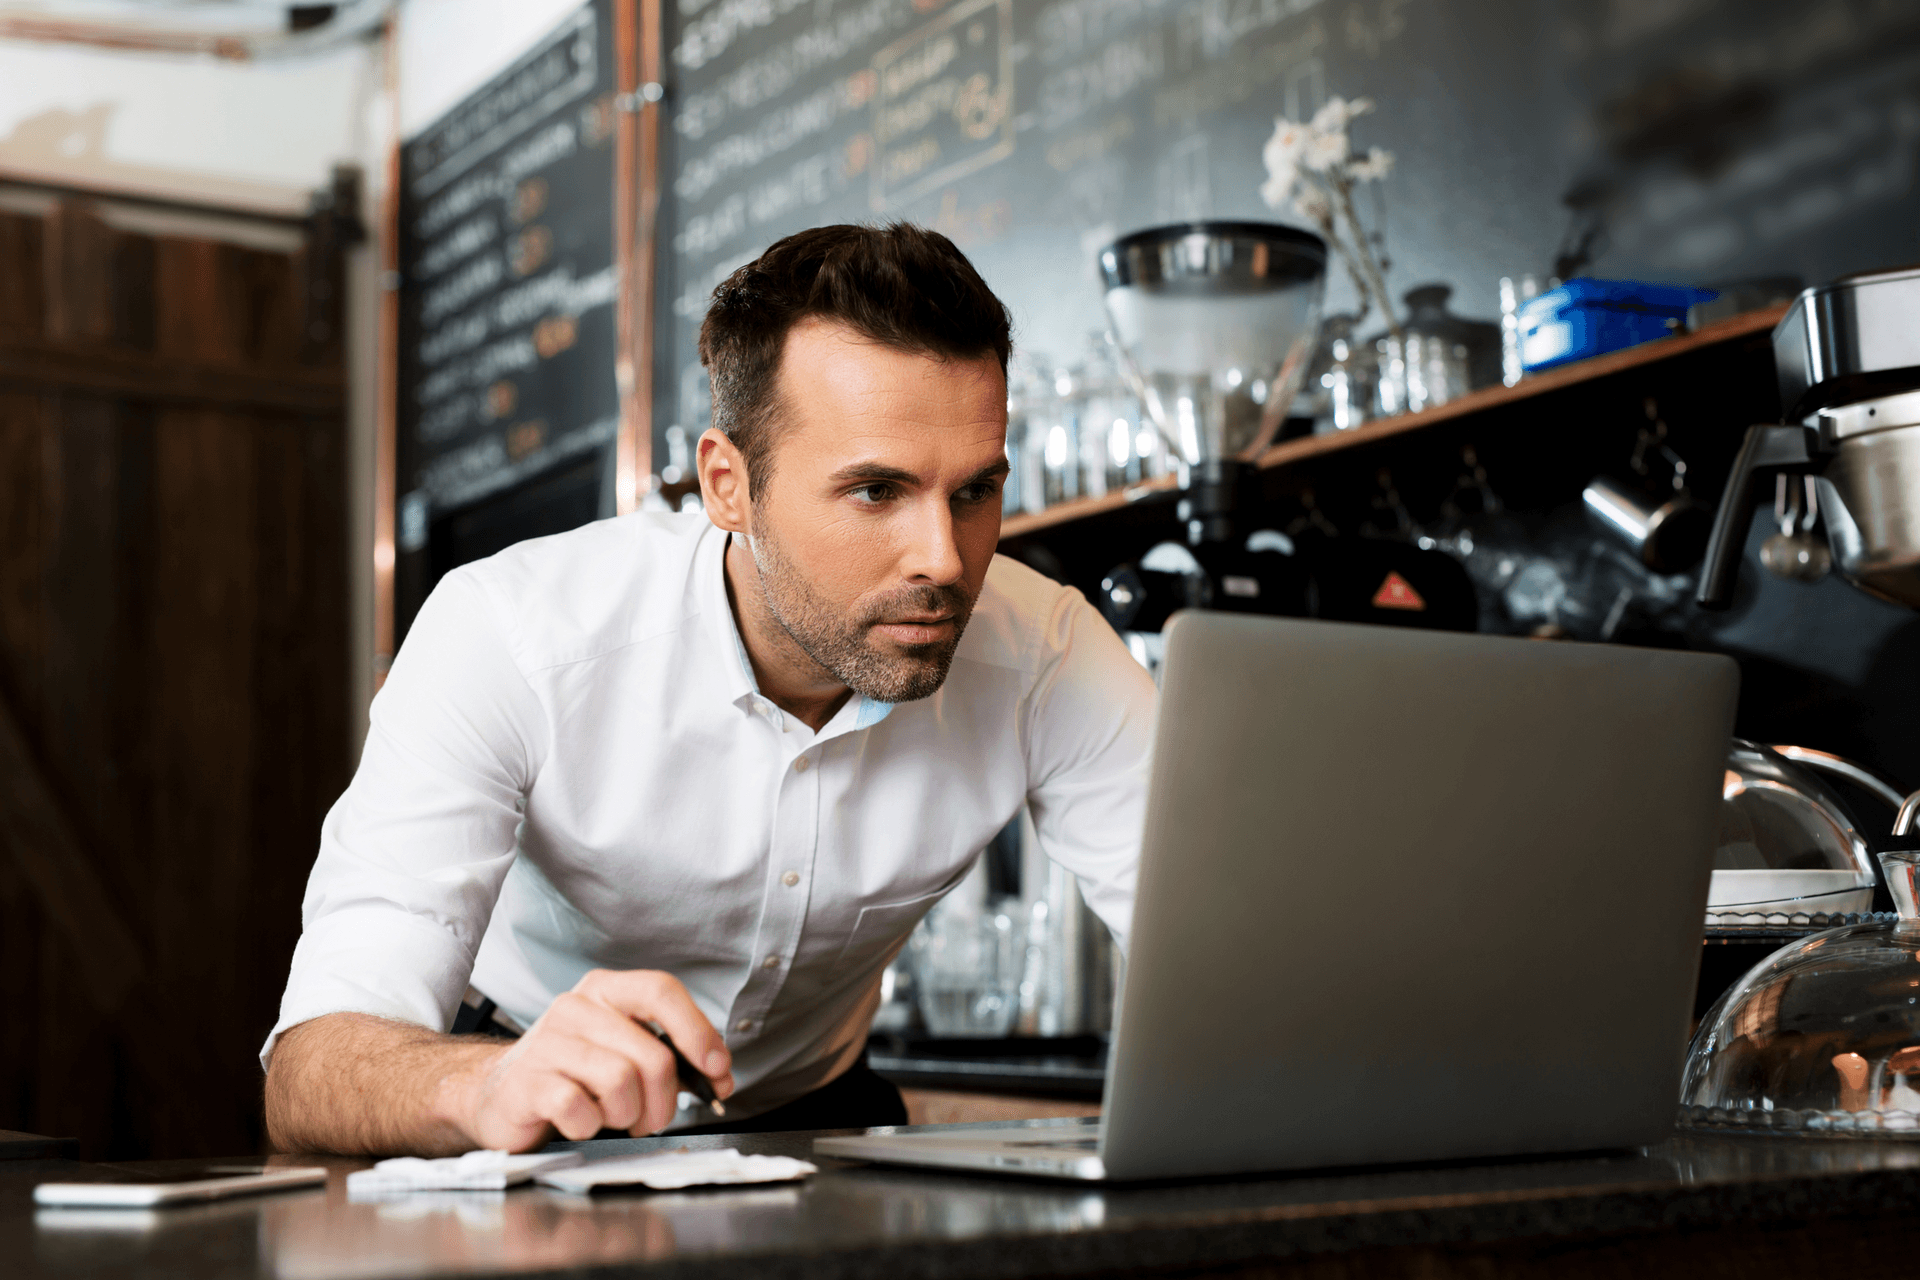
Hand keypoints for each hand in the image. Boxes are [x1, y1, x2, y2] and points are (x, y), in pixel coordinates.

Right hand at [449, 969, 733, 1150]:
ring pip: (622, 1082)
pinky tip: (578, 1122)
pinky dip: (590, 1126)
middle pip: (652, 1055)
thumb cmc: (572, 1075)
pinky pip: (581, 1108)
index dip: (698, 1031)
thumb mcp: (622, 1052)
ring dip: (627, 1115)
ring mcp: (547, 1042)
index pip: (662, 990)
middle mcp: (575, 1007)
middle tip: (650, 1118)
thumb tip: (720, 1076)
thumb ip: (671, 1058)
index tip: (717, 1068)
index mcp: (605, 991)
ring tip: (609, 1116)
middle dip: (664, 1101)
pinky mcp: (527, 1081)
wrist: (498, 1096)